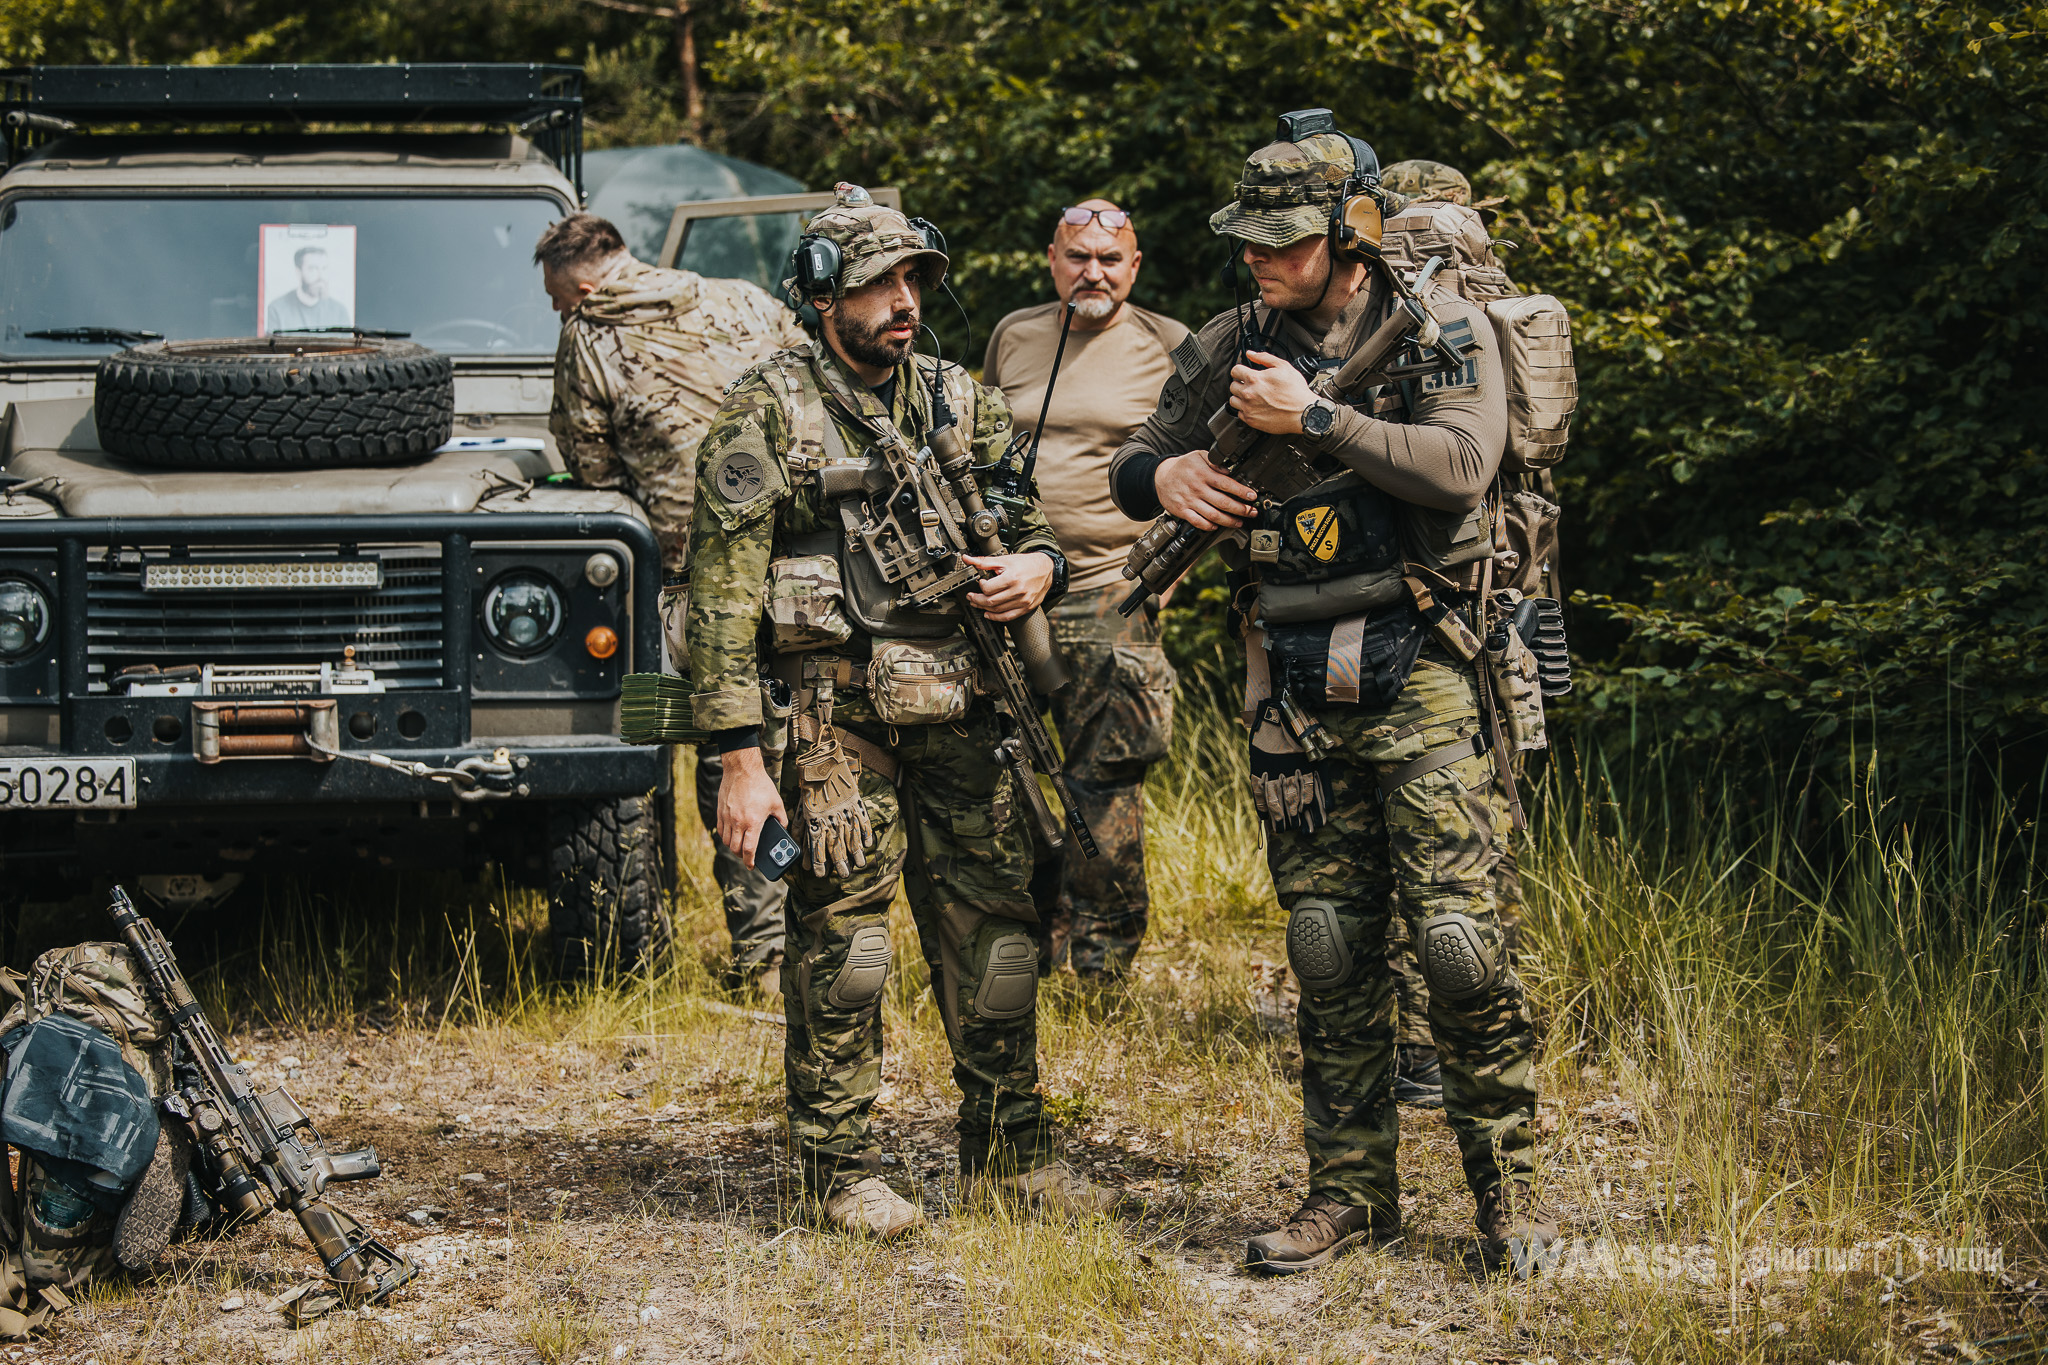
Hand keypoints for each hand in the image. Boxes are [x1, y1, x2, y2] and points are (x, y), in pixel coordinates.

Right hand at [714, 744, 788, 869]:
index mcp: (753, 822)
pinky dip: (726, 837)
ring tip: (740, 846)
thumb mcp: (777, 803)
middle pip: (735, 849)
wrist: (742, 770)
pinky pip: (720, 830)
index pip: (749, 849)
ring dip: (733, 847)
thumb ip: (781, 818)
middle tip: (747, 856)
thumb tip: (782, 828)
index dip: (750, 861)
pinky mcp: (721, 811)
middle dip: (741, 856)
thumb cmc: (761, 785)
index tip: (752, 866)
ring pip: (726, 841)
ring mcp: (727, 817)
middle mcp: (738, 822)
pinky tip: (732, 835)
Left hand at [963, 552, 1053, 621]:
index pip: (988, 588)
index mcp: (1012, 577)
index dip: (980, 587)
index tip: (980, 583)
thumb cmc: (1026, 564)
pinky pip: (1008, 617)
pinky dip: (996, 617)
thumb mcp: (1005, 560)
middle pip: (991, 601)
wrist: (1046, 569)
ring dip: (984, 608)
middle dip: (977, 600)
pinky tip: (988, 614)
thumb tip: (967, 559)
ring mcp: (1023, 601)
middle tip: (971, 597)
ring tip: (977, 604)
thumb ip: (984, 561)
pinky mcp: (1026, 608)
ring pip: (997, 610)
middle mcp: (1018, 591)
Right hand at [1154, 450, 1258, 529]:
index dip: (1241, 491)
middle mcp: (1197, 488)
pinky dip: (1209, 526)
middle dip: (1241, 509)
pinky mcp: (1182, 511)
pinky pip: (1198, 522)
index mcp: (1203, 474)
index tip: (1252, 497)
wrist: (1160, 476)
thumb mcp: (1198, 455)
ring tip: (1239, 522)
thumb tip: (1228, 470)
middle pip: (1223, 502)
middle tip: (1251, 512)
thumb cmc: (1182, 466)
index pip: (1226, 484)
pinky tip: (1217, 526)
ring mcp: (1190, 501)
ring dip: (1229, 521)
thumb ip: (1214, 461)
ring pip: (1213, 515)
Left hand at [1229, 350, 1314, 434]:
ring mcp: (1248, 408)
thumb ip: (1265, 358)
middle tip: (1250, 385)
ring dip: (1239, 397)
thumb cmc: (1296, 391)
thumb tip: (1251, 354)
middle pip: (1232, 385)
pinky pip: (1239, 413)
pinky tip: (1254, 406)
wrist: (1303, 412)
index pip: (1235, 371)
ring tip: (1251, 396)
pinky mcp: (1251, 420)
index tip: (1243, 373)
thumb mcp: (1283, 367)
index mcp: (1255, 379)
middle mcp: (1248, 394)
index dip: (1240, 370)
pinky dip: (1244, 409)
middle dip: (1240, 383)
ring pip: (1233, 400)